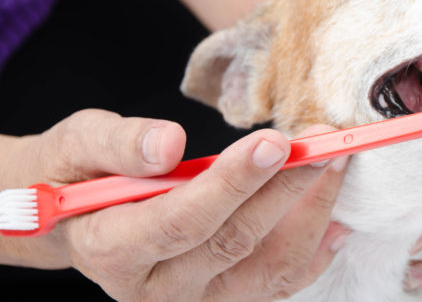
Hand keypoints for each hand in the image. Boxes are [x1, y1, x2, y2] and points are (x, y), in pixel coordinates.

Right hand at [0, 109, 350, 300]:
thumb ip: (116, 145)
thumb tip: (168, 144)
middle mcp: (156, 290)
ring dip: (311, 215)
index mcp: (112, 250)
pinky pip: (280, 284)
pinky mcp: (225, 299)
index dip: (231, 183)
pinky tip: (338, 217)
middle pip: (234, 243)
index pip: (181, 222)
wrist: (79, 218)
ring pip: (268, 270)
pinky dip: (315, 250)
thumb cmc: (80, 174)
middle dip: (286, 188)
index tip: (275, 142)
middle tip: (323, 142)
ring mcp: (196, 301)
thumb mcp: (76, 144)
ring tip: (336, 164)